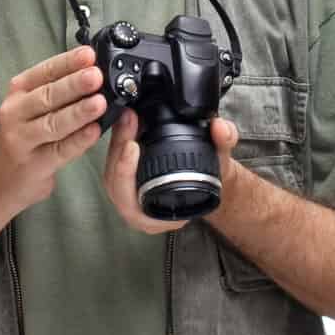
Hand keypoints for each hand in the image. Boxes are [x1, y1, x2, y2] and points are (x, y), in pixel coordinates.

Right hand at [0, 45, 105, 213]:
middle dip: (74, 85)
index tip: (89, 55)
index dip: (68, 62)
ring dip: (78, 112)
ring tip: (99, 103)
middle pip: (47, 96)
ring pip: (53, 123)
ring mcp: (22, 139)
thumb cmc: (23, 134)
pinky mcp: (34, 164)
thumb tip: (94, 72)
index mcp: (19, 91)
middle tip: (96, 76)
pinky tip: (94, 132)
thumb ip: (57, 90)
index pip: (45, 71)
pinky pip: (60, 150)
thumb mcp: (31, 105)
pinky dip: (78, 140)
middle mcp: (16, 112)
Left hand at [103, 110, 239, 233]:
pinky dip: (117, 141)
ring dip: (115, 142)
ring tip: (126, 116)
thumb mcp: (222, 160)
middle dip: (118, 148)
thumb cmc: (211, 177)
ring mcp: (129, 194)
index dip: (125, 173)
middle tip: (128, 119)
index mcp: (158, 217)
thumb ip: (225, 143)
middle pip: (114, 181)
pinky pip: (113, 162)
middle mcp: (139, 209)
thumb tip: (220, 127)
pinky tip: (124, 120)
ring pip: (110, 170)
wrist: (211, 178)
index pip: (129, 200)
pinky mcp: (125, 176)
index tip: (132, 145)